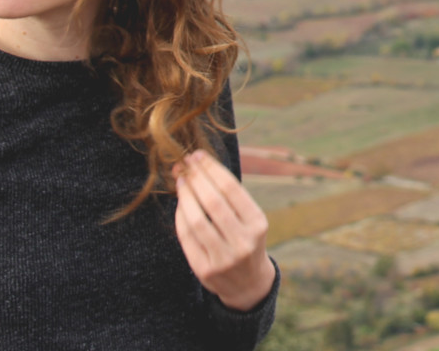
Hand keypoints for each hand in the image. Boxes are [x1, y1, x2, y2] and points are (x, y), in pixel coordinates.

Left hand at [173, 149, 275, 311]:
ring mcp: (223, 258)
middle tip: (185, 164)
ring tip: (181, 181)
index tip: (198, 155)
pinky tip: (180, 204)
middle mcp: (243, 242)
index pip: (231, 189)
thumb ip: (229, 197)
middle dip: (196, 179)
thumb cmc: (246, 239)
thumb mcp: (250, 219)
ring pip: (197, 221)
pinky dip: (181, 217)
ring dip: (185, 196)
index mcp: (258, 224)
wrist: (249, 283)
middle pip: (213, 203)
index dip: (211, 169)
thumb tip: (198, 165)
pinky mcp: (205, 270)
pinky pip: (187, 238)